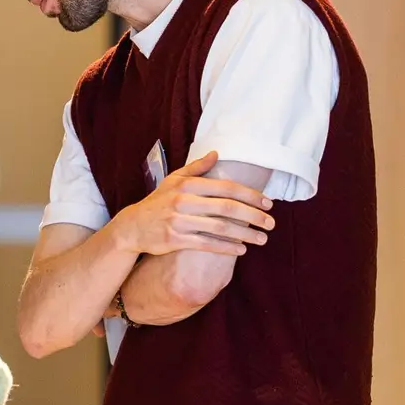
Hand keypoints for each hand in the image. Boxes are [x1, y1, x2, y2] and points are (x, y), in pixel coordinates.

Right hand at [116, 151, 273, 257]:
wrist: (132, 226)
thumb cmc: (157, 202)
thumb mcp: (173, 180)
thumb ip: (196, 168)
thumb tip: (217, 154)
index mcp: (186, 184)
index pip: (226, 188)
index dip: (250, 195)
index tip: (268, 203)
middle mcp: (183, 201)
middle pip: (227, 208)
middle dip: (253, 216)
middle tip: (271, 223)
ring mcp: (179, 222)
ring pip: (220, 228)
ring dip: (245, 234)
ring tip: (262, 239)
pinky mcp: (175, 240)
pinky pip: (206, 244)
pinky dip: (226, 248)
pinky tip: (241, 250)